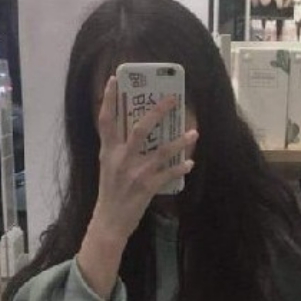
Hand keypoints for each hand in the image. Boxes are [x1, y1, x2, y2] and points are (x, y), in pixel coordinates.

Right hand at [93, 76, 197, 240]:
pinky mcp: (147, 187)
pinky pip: (169, 174)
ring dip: (180, 141)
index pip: (105, 120)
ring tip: (194, 132)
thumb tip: (130, 130)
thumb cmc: (109, 191)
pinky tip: (190, 163)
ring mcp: (135, 173)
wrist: (109, 221)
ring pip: (162, 151)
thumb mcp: (108, 166)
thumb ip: (117, 148)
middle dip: (157, 112)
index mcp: (108, 151)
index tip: (114, 79)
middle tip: (172, 99)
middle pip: (140, 129)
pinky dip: (181, 167)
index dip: (108, 99)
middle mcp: (121, 159)